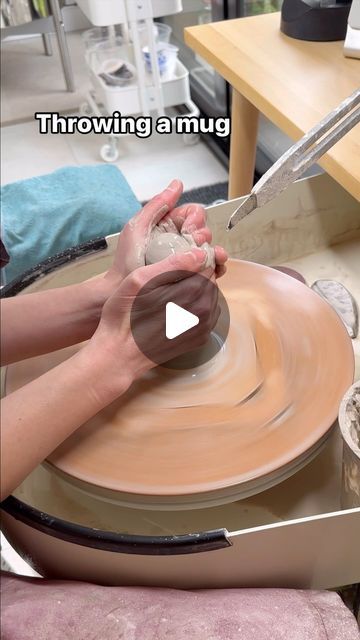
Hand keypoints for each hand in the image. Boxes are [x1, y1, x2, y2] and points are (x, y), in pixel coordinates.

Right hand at [86, 247, 219, 401]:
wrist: (120, 354)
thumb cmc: (124, 315)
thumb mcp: (139, 280)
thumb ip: (172, 264)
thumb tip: (200, 254)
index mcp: (191, 291)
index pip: (207, 264)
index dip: (195, 259)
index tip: (179, 261)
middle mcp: (203, 309)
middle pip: (210, 281)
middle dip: (197, 275)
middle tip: (173, 277)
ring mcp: (203, 327)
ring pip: (211, 297)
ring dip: (198, 291)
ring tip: (173, 292)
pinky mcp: (199, 339)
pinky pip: (208, 315)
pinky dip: (199, 308)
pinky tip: (179, 308)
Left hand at [105, 179, 227, 286]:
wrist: (123, 290)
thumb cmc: (126, 261)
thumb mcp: (137, 227)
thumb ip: (156, 205)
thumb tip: (176, 185)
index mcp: (169, 225)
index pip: (193, 213)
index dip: (195, 219)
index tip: (188, 229)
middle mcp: (179, 240)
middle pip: (204, 230)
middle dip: (203, 236)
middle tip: (193, 245)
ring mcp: (186, 258)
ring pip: (210, 248)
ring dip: (213, 250)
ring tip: (207, 257)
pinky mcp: (191, 275)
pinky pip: (211, 268)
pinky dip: (217, 266)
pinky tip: (216, 268)